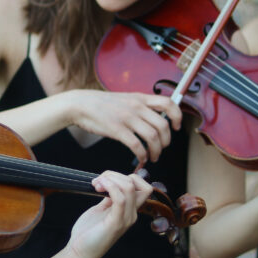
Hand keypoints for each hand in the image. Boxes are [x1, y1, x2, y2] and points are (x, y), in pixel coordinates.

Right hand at [65, 90, 181, 165]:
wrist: (80, 104)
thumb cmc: (101, 104)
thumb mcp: (125, 98)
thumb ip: (139, 106)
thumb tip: (153, 117)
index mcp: (140, 98)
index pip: (168, 103)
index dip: (177, 116)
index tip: (176, 127)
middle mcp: (137, 106)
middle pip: (163, 125)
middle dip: (166, 142)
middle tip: (162, 149)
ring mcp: (127, 118)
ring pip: (153, 137)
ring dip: (156, 151)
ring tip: (153, 157)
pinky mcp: (117, 130)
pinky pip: (137, 145)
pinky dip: (142, 155)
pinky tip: (141, 159)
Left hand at [66, 171, 152, 257]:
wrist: (79, 252)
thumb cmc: (88, 232)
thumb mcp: (101, 210)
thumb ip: (109, 199)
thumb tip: (111, 184)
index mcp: (129, 211)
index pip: (142, 187)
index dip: (126, 177)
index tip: (106, 180)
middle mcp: (131, 215)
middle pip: (137, 183)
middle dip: (116, 175)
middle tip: (98, 182)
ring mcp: (125, 219)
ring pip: (129, 187)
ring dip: (111, 179)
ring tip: (96, 185)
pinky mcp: (116, 223)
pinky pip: (120, 199)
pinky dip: (110, 187)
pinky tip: (99, 187)